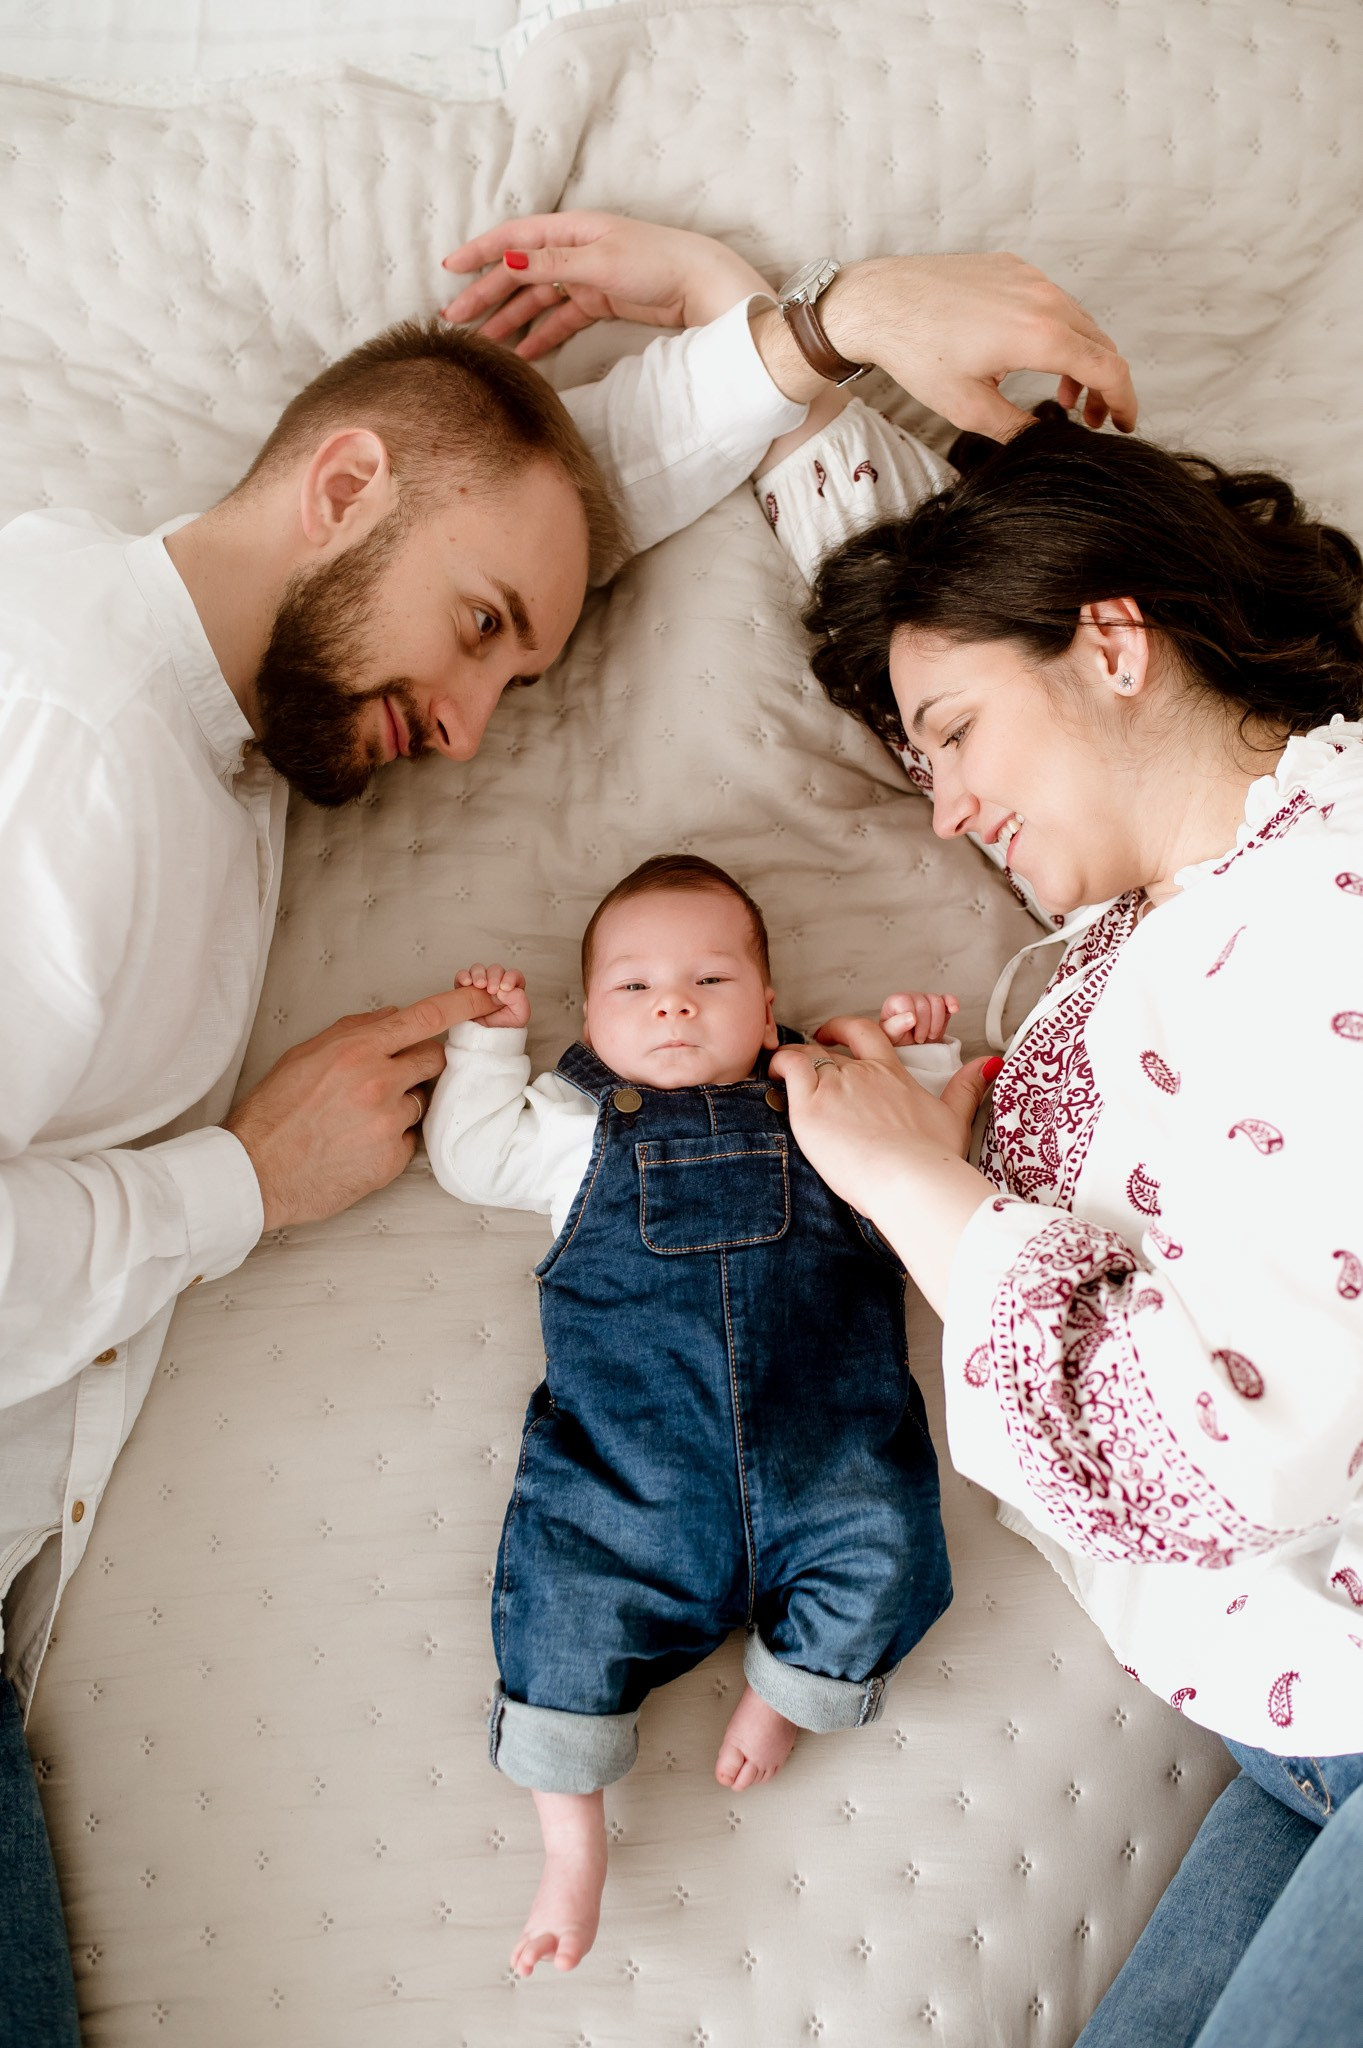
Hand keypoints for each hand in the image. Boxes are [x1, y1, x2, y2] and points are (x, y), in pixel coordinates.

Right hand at [225, 986, 496, 1231]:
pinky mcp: (392, 1161)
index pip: (426, 1018)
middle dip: (419, 1065)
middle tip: (385, 1079)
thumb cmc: (274, 1112)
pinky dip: (393, 1140)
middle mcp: (379, 1083)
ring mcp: (389, 1124)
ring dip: (402, 1106)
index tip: (490, 998)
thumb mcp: (305, 1055)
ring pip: (421, 1103)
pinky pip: (412, 1140)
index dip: (466, 1005)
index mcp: (357, 1050)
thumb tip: (394, 1015)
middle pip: (434, 1060)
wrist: (255, 1173)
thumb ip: (353, 1030)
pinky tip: (359, 1144)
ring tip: (358, 1119)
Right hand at [440, 211, 771, 359]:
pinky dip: (542, 336)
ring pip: (538, 300)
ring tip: (483, 345)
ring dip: (510, 320)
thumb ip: (550, 262)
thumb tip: (507, 257)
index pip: (514, 237)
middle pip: (520, 272)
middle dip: (486, 295)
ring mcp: (587, 277)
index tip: (450, 268)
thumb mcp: (598, 261)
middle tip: (455, 320)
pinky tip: (524, 355)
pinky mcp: (601, 302)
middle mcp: (574, 249)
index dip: (480, 252)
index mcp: (571, 229)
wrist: (702, 285)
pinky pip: (562, 319)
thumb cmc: (656, 262)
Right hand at [455, 963, 530, 1027]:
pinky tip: (466, 983)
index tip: (505, 987)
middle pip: (496, 970)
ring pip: (478, 969)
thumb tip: (505, 989)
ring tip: (479, 985)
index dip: (511, 977)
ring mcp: (478, 986)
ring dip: (479, 973)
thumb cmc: (503, 1028)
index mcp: (511, 989)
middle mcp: (495, 984)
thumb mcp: (519, 1017)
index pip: (514, 975)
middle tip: (492, 990)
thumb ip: (519, 1001)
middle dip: (494, 976)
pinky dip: (464, 976)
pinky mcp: (463, 990)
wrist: (484, 1042)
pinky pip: (462, 977)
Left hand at [753, 252, 1137, 438]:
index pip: (1108, 369)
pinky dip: (1058, 332)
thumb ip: (1019, 429)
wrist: (881, 302)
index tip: (1125, 423)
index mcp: (1040, 335)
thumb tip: (1046, 439)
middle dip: (1104, 385)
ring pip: (1079, 321)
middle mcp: (1043, 298)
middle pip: (1101, 343)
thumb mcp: (969, 408)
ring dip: (1081, 359)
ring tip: (1063, 394)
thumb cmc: (917, 352)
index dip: (1125, 401)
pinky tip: (1034, 357)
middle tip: (1091, 418)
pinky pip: (1053, 301)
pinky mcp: (1013, 267)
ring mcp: (1029, 277)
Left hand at [770, 1017, 999, 1313]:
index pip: (865, 1033)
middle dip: (815, 1049)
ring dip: (793, 1063)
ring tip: (783, 1076)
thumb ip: (967, 1087)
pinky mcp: (812, 1104)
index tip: (834, 1035)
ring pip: (805, 1056)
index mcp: (892, 1073)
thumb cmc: (933, 1158)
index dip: (845, 1029)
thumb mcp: (955, 1118)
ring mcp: (836, 1085)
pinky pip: (787, 1067)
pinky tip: (773, 1077)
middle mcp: (862, 1072)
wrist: (910, 1178)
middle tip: (807, 1059)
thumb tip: (988, 1063)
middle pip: (830, 1047)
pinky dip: (777, 1066)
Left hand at [880, 990, 959, 1046]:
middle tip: (920, 1040)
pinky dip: (952, 1003)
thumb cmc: (895, 1039)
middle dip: (925, 1026)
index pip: (908, 1003)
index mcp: (895, 1001)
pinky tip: (954, 1010)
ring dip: (937, 1023)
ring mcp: (926, 999)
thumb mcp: (890, 1036)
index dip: (914, 1021)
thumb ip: (895, 1026)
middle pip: (924, 1004)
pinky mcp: (939, 1005)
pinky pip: (947, 998)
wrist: (907, 1046)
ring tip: (930, 1035)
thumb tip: (911, 1018)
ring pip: (938, 1002)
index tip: (913, 1036)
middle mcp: (911, 997)